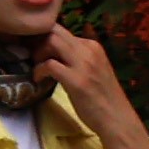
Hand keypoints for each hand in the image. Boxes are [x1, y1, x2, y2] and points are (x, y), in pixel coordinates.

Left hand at [35, 26, 148, 148]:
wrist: (116, 118)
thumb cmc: (101, 96)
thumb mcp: (90, 68)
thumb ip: (75, 56)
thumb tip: (49, 48)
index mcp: (93, 46)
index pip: (61, 29)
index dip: (42, 36)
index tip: (32, 47)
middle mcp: (89, 50)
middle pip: (53, 31)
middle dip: (36, 41)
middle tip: (31, 56)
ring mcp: (84, 64)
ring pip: (51, 42)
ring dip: (37, 53)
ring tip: (37, 67)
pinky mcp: (77, 80)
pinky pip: (49, 64)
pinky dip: (38, 70)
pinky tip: (38, 79)